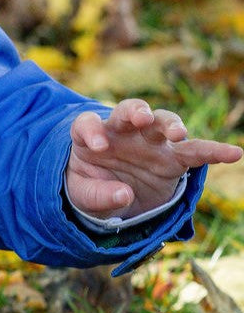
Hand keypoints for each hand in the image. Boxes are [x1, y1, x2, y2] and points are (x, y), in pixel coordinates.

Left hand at [65, 98, 242, 219]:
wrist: (112, 201)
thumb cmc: (91, 189)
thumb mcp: (84, 197)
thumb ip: (97, 195)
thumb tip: (124, 194)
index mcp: (92, 137)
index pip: (87, 124)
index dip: (92, 130)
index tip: (98, 146)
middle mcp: (122, 133)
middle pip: (130, 111)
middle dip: (137, 111)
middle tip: (143, 118)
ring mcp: (150, 142)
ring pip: (163, 122)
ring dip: (172, 124)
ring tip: (178, 135)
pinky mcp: (173, 158)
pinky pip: (196, 151)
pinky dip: (213, 151)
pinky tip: (232, 154)